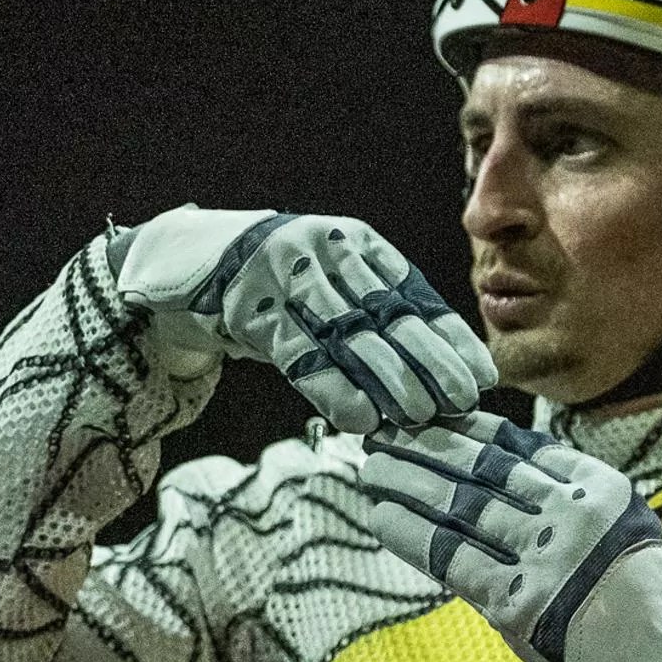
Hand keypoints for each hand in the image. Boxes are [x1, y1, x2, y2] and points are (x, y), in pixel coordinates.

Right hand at [113, 205, 495, 431]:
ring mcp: (283, 276)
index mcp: (353, 242)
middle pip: (387, 316)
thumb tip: (432, 371)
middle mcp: (323, 250)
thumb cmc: (269, 284)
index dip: (449, 339)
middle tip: (459, 405)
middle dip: (429, 363)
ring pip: (348, 336)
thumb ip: (368, 313)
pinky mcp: (246, 306)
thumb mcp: (325, 284)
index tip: (481, 377)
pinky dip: (332, 388)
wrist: (180, 261)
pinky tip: (360, 418)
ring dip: (388, 380)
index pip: (413, 295)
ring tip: (420, 418)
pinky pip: (298, 353)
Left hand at [359, 411, 661, 661]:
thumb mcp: (623, 528)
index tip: (428, 414)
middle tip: (383, 430)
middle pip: (480, 468)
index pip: (516, 447)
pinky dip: (409, 532)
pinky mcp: (517, 603)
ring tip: (371, 465)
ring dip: (407, 481)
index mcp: (598, 487)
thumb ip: (568, 500)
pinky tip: (379, 513)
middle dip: (425, 445)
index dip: (464, 429)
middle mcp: (570, 514)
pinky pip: (449, 557)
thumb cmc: (648, 601)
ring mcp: (543, 558)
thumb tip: (504, 475)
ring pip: (459, 504)